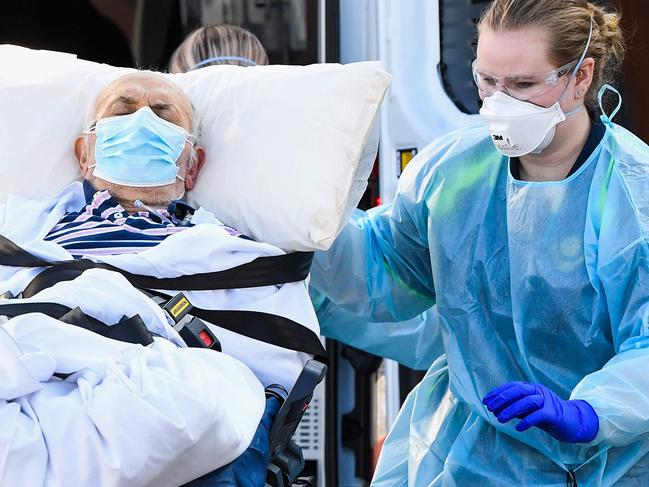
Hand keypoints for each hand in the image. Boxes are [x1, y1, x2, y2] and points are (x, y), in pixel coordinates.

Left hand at [482, 381, 598, 442]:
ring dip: (511, 410)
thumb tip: (495, 408)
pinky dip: (527, 420)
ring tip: (500, 419)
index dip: (498, 392)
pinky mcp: (554, 413)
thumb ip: (515, 407)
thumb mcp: (528, 410)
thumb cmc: (547, 416)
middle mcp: (539, 392)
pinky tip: (518, 427)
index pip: (512, 386)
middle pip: (519, 390)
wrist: (572, 423)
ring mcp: (548, 401)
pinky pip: (539, 414)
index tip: (486, 401)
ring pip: (527, 401)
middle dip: (502, 399)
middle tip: (491, 409)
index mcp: (532, 388)